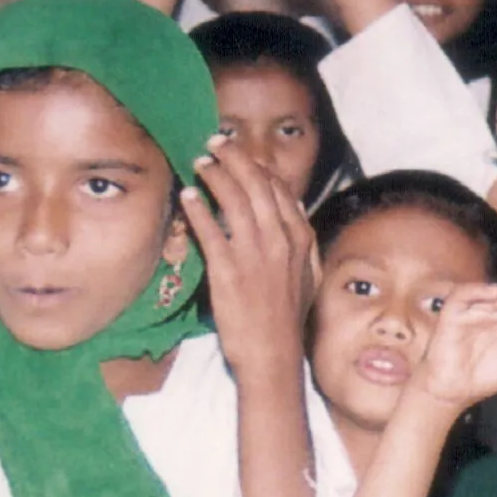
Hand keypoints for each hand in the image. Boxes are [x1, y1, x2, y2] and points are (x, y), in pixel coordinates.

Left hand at [184, 135, 319, 381]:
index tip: (238, 155)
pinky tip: (188, 196)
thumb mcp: (308, 275)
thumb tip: (292, 210)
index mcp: (300, 238)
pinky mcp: (228, 270)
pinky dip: (198, 208)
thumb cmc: (287, 318)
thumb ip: (302, 240)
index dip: (256, 165)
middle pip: (255, 183)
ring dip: (213, 174)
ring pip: (232, 198)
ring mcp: (254, 253)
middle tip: (213, 142)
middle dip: (233, 156)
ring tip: (198, 162)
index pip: (277, 188)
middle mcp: (279, 239)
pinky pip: (210, 229)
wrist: (272, 354)